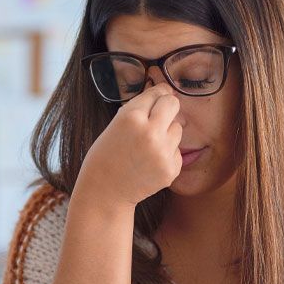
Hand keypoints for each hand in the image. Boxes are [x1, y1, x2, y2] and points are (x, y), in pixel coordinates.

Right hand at [77, 83, 182, 208]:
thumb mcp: (116, 124)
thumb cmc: (107, 154)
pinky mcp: (171, 169)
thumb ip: (140, 108)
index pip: (158, 93)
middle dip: (167, 107)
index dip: (158, 94)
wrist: (105, 191)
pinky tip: (150, 161)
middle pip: (173, 104)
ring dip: (167, 132)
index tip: (159, 96)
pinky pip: (177, 150)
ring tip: (148, 145)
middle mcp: (150, 132)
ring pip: (178, 128)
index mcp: (131, 117)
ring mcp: (162, 152)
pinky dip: (167, 153)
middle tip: (157, 117)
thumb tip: (167, 92)